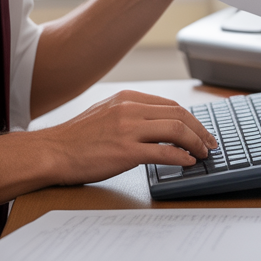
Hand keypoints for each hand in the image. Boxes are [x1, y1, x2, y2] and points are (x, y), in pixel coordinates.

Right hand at [37, 90, 218, 185]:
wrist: (50, 152)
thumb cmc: (75, 139)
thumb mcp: (106, 114)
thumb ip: (131, 115)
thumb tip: (158, 126)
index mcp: (127, 99)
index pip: (170, 105)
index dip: (191, 119)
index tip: (200, 130)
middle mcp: (130, 110)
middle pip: (179, 115)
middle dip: (200, 130)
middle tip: (210, 143)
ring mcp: (128, 130)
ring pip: (176, 130)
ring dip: (195, 142)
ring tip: (203, 153)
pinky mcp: (126, 151)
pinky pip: (163, 152)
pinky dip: (181, 156)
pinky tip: (187, 162)